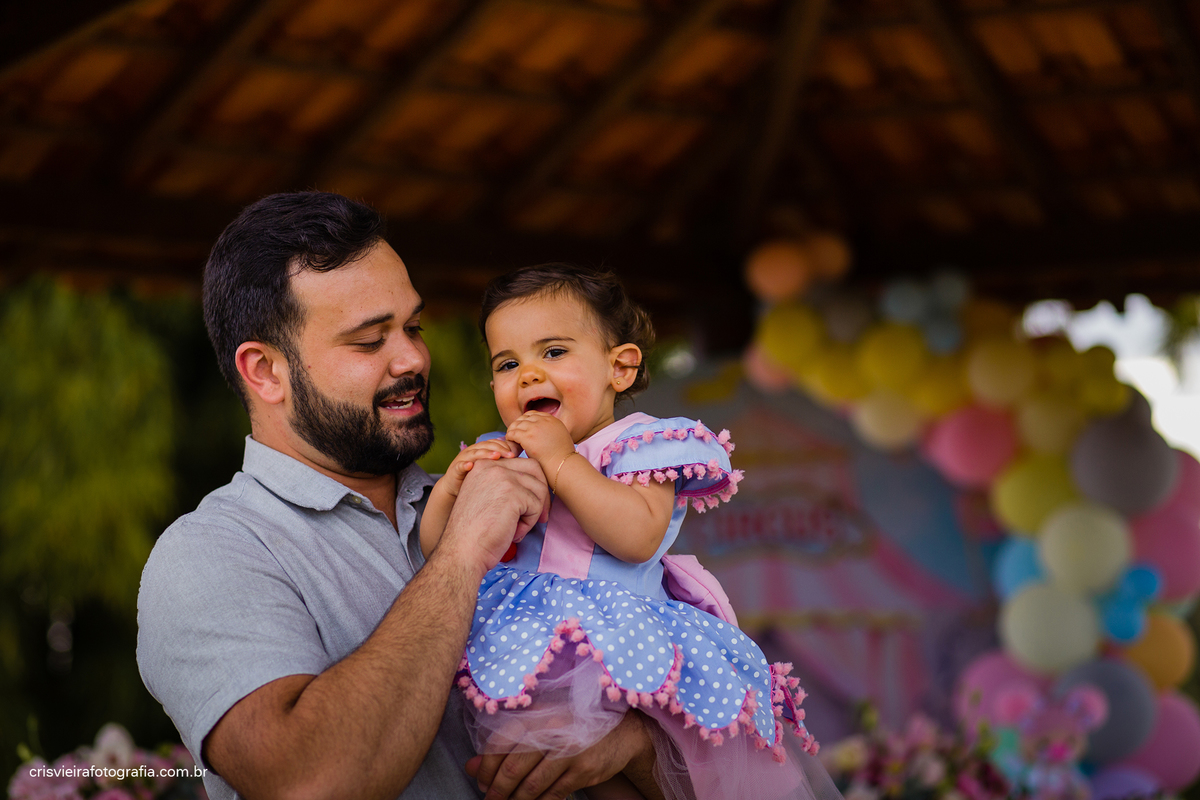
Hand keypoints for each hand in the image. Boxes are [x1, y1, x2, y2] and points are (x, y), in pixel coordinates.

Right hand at [438, 456, 550, 574]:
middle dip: (542, 493)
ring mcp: (503, 477)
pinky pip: (537, 506)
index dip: (532, 483)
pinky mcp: (513, 493)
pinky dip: (529, 523)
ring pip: (539, 488)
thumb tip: (539, 484)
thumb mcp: (487, 497)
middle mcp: (492, 466)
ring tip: (517, 529)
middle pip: (534, 468)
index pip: (521, 463)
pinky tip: (513, 533)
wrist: (463, 551)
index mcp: (483, 465)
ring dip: (534, 511)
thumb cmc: (476, 532)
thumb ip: (504, 485)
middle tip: (541, 516)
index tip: (531, 505)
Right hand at [440, 439, 519, 497]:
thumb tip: (529, 463)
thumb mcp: (494, 471)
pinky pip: (459, 466)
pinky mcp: (454, 470)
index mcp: (484, 450)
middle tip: (512, 455)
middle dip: (500, 449)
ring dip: (485, 454)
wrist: (457, 491)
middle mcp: (474, 451)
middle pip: (487, 445)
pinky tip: (471, 466)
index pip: (497, 443)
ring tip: (496, 457)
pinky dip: (464, 465)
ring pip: (475, 452)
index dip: (507, 446)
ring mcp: (463, 459)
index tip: (518, 452)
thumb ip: (507, 465)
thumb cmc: (480, 481)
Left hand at [464, 711, 655, 799]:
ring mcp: (568, 751)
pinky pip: (552, 795)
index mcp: (537, 714)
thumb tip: (470, 766)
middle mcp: (551, 730)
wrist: (621, 731)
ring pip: (531, 786)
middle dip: (497, 790)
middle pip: (513, 767)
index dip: (486, 766)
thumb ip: (505, 744)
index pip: (500, 742)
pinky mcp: (582, 771)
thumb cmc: (573, 727)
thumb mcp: (540, 727)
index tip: (480, 781)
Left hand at [505, 412, 574, 469]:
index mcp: (552, 419)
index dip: (525, 421)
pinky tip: (510, 442)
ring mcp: (534, 428)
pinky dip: (509, 437)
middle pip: (523, 418)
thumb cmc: (562, 456)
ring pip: (516, 425)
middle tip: (514, 434)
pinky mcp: (527, 436)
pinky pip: (512, 433)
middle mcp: (543, 421)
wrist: (562, 464)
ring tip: (511, 439)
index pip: (533, 414)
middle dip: (518, 425)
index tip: (522, 429)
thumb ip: (550, 430)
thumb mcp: (560, 436)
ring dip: (512, 431)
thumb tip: (541, 433)